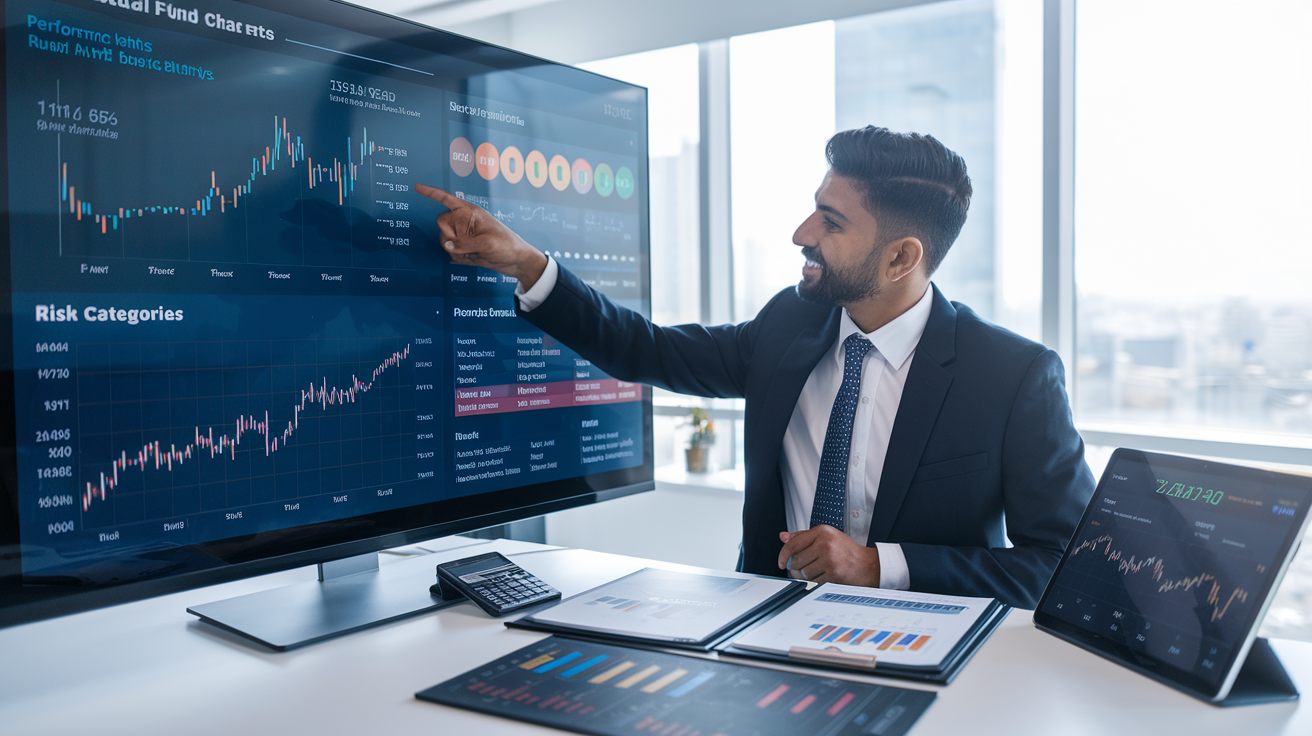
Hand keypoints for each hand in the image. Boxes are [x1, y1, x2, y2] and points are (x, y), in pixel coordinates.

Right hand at [415, 184, 548, 288]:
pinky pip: (451, 252)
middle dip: (449, 237)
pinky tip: (473, 258)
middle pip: (441, 224)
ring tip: (474, 252)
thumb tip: (448, 246)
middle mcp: (464, 221)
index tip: (417, 187)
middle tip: (467, 244)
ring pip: (444, 241)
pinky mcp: (464, 247)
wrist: (516, 261)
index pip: (447, 199)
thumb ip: (465, 244)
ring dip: (456, 251)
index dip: (431, 193)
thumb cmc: (507, 245)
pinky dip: (460, 258)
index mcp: (470, 212)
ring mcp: (463, 234)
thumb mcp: (487, 243)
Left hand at [778, 526, 880, 586]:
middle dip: (794, 568)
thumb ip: (803, 536)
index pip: (793, 544)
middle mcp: (825, 543)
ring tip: (813, 572)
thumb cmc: (846, 551)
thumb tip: (783, 537)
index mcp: (822, 531)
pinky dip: (814, 581)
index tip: (781, 562)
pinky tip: (822, 576)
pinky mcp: (833, 573)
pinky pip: (813, 581)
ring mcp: (829, 559)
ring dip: (804, 576)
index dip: (782, 555)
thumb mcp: (826, 537)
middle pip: (796, 560)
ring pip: (803, 572)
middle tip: (800, 569)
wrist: (868, 565)